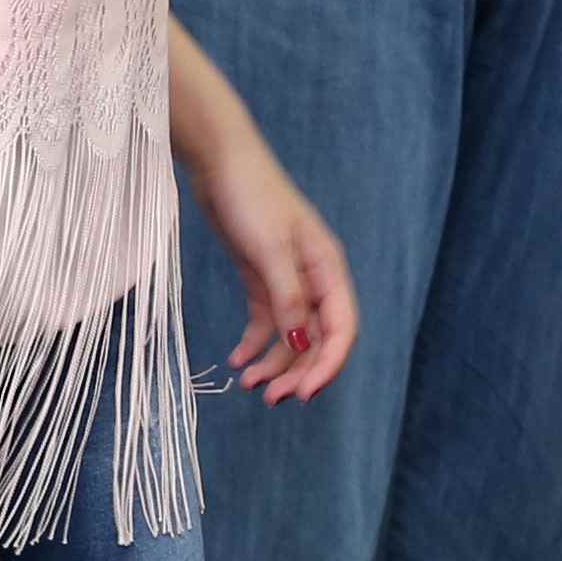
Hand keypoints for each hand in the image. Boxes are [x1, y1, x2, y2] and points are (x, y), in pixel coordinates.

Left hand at [182, 119, 357, 405]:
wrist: (219, 162)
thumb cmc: (251, 197)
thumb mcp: (269, 249)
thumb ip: (288, 298)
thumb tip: (304, 344)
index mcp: (328, 269)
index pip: (342, 328)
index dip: (328, 365)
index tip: (305, 394)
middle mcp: (314, 278)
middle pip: (318, 338)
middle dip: (299, 371)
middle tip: (271, 398)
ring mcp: (288, 279)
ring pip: (292, 335)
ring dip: (275, 363)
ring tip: (248, 384)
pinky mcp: (262, 277)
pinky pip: (266, 322)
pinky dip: (254, 344)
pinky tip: (237, 359)